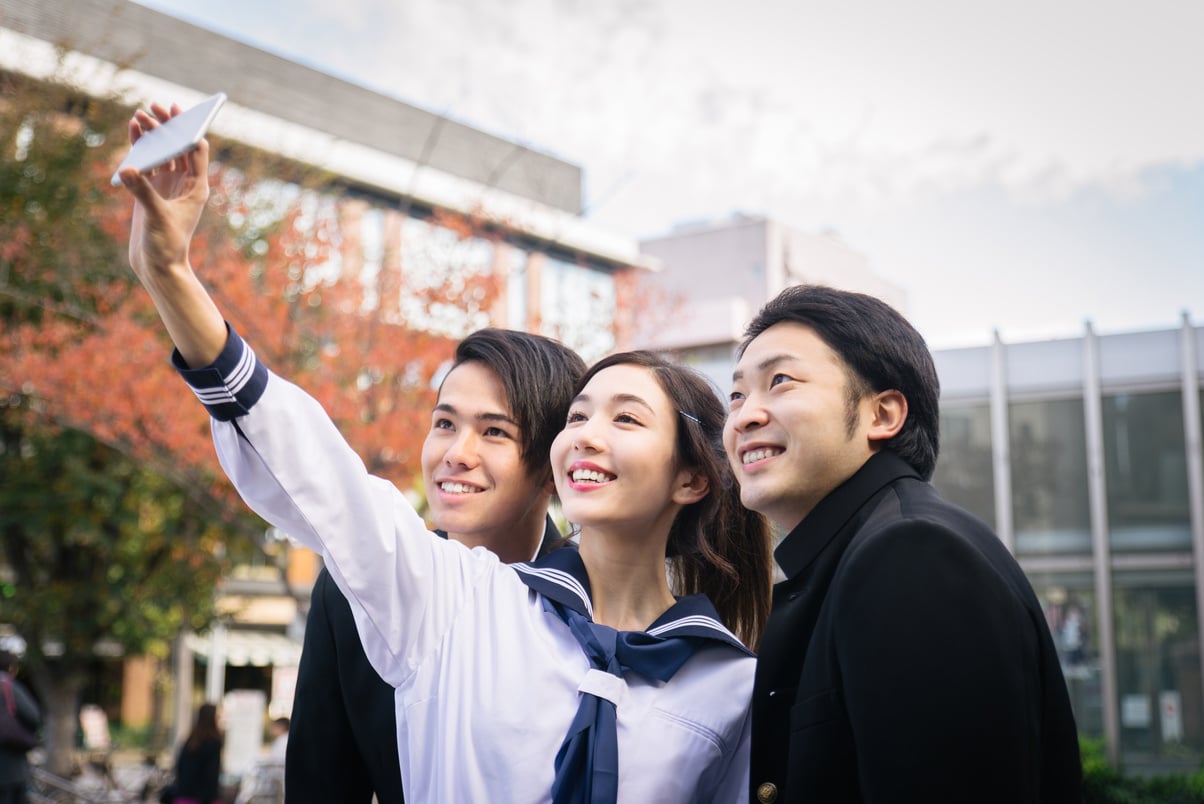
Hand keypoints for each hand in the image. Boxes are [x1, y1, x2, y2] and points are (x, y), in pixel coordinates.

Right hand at [117, 102, 210, 283]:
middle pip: (179, 146)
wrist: (157, 264)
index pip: (197, 152)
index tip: (178, 113)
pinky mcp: (152, 189)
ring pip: (162, 151)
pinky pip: (148, 161)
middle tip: (157, 105)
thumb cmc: (166, 245)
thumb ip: (142, 192)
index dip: (188, 130)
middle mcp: (185, 183)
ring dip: (153, 133)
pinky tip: (133, 129)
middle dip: (169, 126)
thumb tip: (127, 169)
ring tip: (140, 114)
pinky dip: (141, 146)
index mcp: (197, 188)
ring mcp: (168, 185)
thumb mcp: (156, 217)